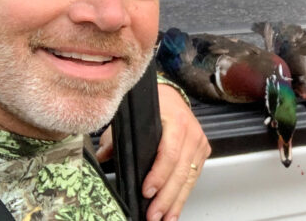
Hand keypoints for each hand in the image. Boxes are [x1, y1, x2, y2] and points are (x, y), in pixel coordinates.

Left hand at [96, 84, 210, 220]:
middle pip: (180, 171)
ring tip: (165, 219)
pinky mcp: (202, 152)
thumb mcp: (132, 117)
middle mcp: (191, 132)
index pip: (168, 152)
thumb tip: (103, 156)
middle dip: (166, 197)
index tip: (147, 191)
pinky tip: (174, 211)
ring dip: (176, 202)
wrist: (173, 97)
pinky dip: (183, 196)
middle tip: (153, 215)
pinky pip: (193, 178)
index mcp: (175, 121)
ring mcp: (199, 143)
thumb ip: (116, 138)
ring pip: (189, 178)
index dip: (159, 174)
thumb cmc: (154, 107)